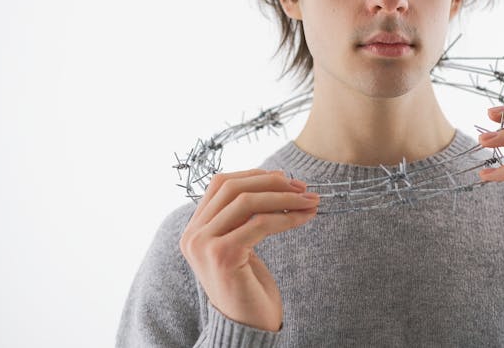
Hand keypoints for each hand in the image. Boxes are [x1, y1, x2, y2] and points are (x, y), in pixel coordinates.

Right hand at [179, 169, 319, 331]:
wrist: (246, 328)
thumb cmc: (248, 286)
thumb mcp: (240, 243)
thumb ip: (242, 216)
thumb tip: (274, 179)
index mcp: (194, 229)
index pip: (221, 184)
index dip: (255, 176)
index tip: (285, 178)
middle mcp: (193, 235)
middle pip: (234, 188)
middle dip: (272, 184)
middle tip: (303, 188)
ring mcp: (204, 245)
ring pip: (247, 202)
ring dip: (284, 198)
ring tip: (310, 201)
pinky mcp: (222, 255)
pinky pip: (260, 224)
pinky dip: (286, 217)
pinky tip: (305, 217)